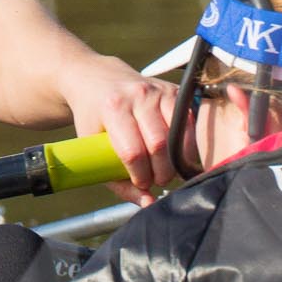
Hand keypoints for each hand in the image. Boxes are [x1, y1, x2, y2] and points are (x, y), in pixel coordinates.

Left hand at [61, 56, 176, 205]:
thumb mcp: (92, 146)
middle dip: (161, 171)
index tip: (141, 183)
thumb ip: (117, 180)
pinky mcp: (173, 90)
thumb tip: (148, 202)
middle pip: (159, 144)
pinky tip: (179, 154)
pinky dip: (187, 143)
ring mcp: (158, 91)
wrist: (96, 78)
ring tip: (168, 170)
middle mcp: (138, 96)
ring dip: (178, 159)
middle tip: (157, 180)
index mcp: (113, 108)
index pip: (132, 151)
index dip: (140, 175)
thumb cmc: (93, 117)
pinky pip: (189, 121)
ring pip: (178, 133)